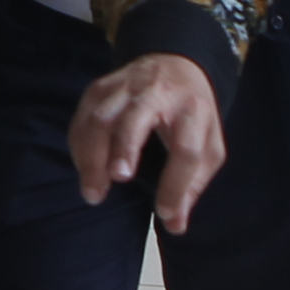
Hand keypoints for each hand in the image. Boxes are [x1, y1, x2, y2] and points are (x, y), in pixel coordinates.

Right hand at [70, 54, 223, 232]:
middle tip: (117, 179)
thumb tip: (174, 225)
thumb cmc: (192, 115)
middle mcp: (157, 93)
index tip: (165, 213)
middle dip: (123, 148)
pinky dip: (79, 148)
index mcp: (192, 111)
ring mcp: (124, 87)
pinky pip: (82, 118)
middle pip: (135, 119)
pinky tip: (86, 170)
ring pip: (100, 117)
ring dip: (92, 156)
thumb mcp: (209, 147)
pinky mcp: (99, 88)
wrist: (175, 64)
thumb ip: (193, 185)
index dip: (175, 185)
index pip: (185, 150)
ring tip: (94, 193)